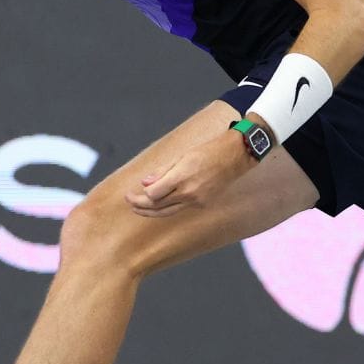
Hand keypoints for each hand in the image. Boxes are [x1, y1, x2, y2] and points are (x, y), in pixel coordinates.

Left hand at [127, 131, 251, 217]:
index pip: (153, 195)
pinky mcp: (202, 204)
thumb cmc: (208, 151)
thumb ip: (162, 171)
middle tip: (129, 201)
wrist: (234, 157)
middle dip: (140, 206)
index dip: (140, 196)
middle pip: (158, 206)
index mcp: (182, 177)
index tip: (130, 193)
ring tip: (138, 209)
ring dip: (150, 211)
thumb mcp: (182, 156)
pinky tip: (159, 204)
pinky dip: (167, 207)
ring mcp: (196, 200)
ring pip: (167, 212)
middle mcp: (189, 193)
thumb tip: (144, 183)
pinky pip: (180, 208)